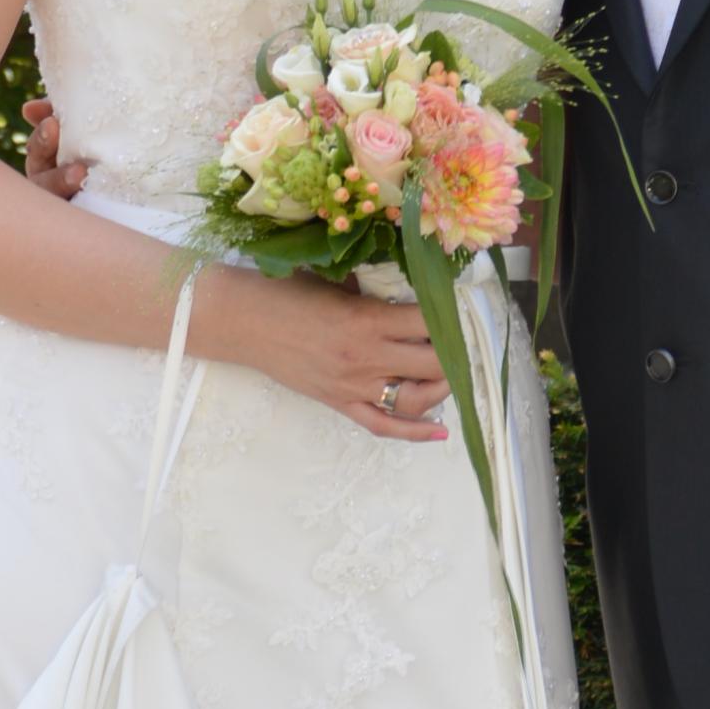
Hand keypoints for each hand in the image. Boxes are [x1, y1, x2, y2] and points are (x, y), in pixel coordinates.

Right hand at [25, 94, 446, 441]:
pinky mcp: (338, 402)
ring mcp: (352, 384)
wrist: (240, 320)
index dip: (456, 319)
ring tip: (452, 374)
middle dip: (457, 354)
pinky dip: (414, 432)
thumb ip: (373, 283)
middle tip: (469, 343)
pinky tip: (441, 430)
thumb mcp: (334, 277)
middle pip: (433, 363)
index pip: (430, 324)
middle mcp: (365, 356)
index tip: (469, 310)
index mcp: (366, 318)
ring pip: (414, 397)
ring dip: (441, 387)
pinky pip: (382, 425)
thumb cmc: (284, 290)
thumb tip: (415, 276)